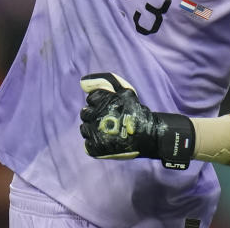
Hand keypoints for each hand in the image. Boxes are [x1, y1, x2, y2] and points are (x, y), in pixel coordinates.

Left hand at [79, 72, 194, 169]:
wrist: (148, 136)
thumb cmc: (136, 111)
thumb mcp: (124, 90)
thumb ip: (102, 81)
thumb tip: (81, 82)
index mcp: (102, 100)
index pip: (91, 98)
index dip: (100, 102)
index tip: (111, 108)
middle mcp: (96, 116)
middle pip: (85, 113)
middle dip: (94, 114)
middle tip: (108, 120)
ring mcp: (95, 133)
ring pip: (84, 129)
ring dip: (93, 128)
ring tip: (107, 131)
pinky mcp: (95, 148)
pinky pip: (87, 144)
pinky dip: (95, 143)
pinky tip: (106, 141)